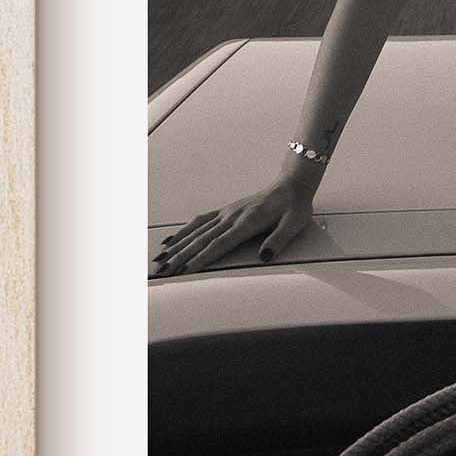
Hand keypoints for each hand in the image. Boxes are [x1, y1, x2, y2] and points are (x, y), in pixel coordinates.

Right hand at [149, 171, 318, 275]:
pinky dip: (184, 231)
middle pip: (201, 240)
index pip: (219, 245)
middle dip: (180, 257)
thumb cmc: (294, 206)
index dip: (200, 259)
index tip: (184, 271)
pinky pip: (200, 221)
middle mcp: (232, 217)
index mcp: (247, 222)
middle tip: (163, 270)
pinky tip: (172, 239)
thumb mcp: (295, 224)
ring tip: (160, 258)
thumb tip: (265, 256)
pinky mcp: (226, 211)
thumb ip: (280, 240)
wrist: (292, 184)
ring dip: (177, 245)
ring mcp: (226, 213)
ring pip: (196, 231)